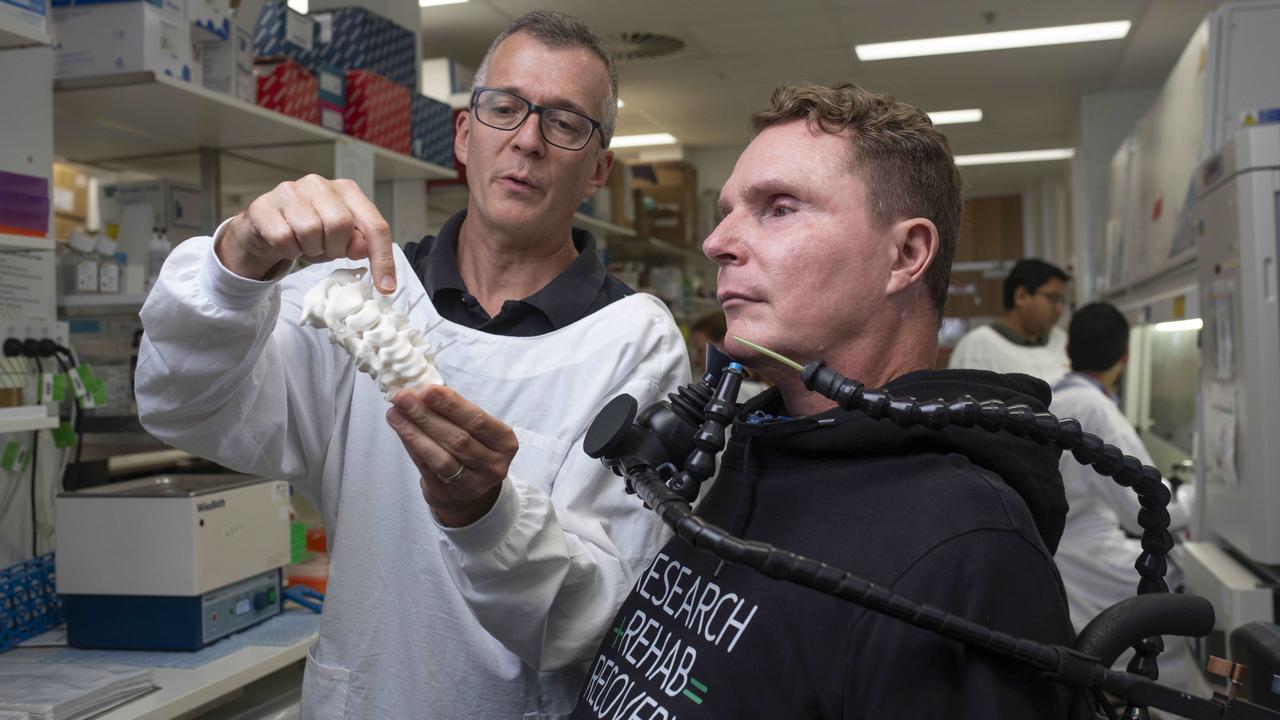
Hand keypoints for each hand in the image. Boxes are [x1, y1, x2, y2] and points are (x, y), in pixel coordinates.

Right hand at [216, 175, 395, 292]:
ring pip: (310, 230)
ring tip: (305, 245)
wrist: (265, 231)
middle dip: (335, 248)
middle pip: (340, 224)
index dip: (383, 258)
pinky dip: (288, 251)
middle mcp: (319, 184)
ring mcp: (289, 191)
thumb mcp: (341, 242)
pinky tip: (287, 245)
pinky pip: (283, 237)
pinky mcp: (264, 205)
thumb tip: (362, 248)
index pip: (374, 225)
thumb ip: (358, 244)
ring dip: (310, 249)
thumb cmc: (310, 234)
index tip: (386, 287)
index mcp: (348, 191)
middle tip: (325, 250)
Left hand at [386, 385, 519, 526]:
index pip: (478, 420)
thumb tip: (421, 387)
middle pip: (458, 439)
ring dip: (415, 432)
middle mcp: (493, 465)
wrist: (469, 488)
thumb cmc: (472, 445)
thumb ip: (453, 408)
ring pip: (441, 457)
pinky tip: (400, 429)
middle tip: (404, 397)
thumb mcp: (474, 427)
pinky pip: (427, 468)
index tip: (427, 390)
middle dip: (427, 415)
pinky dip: (412, 446)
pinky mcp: (449, 493)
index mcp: (504, 442)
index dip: (451, 405)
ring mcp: (472, 483)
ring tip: (395, 413)